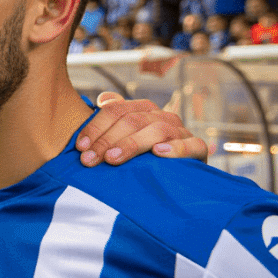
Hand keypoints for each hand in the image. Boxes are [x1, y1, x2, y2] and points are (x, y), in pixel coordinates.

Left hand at [76, 92, 208, 166]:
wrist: (176, 178)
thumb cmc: (141, 158)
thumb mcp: (123, 139)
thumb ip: (112, 118)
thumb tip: (103, 99)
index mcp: (143, 110)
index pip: (115, 111)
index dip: (96, 127)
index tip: (80, 147)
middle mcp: (162, 117)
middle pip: (132, 120)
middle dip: (107, 140)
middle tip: (89, 160)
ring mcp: (181, 132)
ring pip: (156, 130)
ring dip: (132, 144)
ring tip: (112, 159)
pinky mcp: (198, 149)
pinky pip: (191, 145)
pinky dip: (175, 148)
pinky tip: (158, 153)